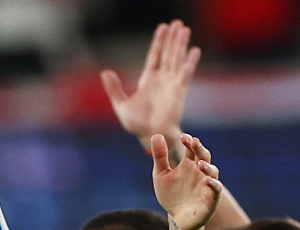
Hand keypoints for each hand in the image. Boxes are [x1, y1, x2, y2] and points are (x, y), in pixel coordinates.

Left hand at [101, 20, 199, 152]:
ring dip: (181, 44)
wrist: (151, 137)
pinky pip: (186, 73)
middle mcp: (161, 79)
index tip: (163, 27)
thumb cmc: (137, 125)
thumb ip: (114, 89)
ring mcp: (171, 83)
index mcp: (147, 80)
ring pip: (177, 59)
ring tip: (184, 29)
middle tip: (177, 22)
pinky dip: (190, 62)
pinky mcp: (179, 91)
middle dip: (172, 38)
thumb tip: (105, 72)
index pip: (154, 55)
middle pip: (167, 53)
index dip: (158, 42)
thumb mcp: (121, 105)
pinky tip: (194, 50)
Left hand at [152, 132, 221, 229]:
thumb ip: (160, 156)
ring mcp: (207, 184)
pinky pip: (216, 189)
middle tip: (194, 142)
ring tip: (199, 163)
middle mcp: (200, 172)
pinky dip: (213, 184)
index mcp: (189, 164)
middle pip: (204, 156)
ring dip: (207, 166)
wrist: (178, 219)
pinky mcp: (211, 199)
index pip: (192, 149)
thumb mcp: (161, 175)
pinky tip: (207, 180)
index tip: (183, 137)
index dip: (189, 142)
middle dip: (200, 149)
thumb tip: (156, 135)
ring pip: (212, 172)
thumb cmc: (171, 195)